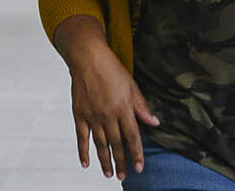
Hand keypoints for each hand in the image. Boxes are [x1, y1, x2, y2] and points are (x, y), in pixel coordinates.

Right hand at [68, 44, 159, 178]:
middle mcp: (108, 115)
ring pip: (100, 144)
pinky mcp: (79, 114)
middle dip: (121, 161)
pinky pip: (82, 137)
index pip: (132, 137)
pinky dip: (83, 151)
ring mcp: (92, 116)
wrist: (87, 57)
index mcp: (123, 108)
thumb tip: (154, 122)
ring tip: (110, 174)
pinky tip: (86, 163)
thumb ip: (141, 106)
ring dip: (105, 160)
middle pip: (116, 144)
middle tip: (124, 176)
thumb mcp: (132, 85)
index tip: (139, 167)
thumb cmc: (111, 69)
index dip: (136, 153)